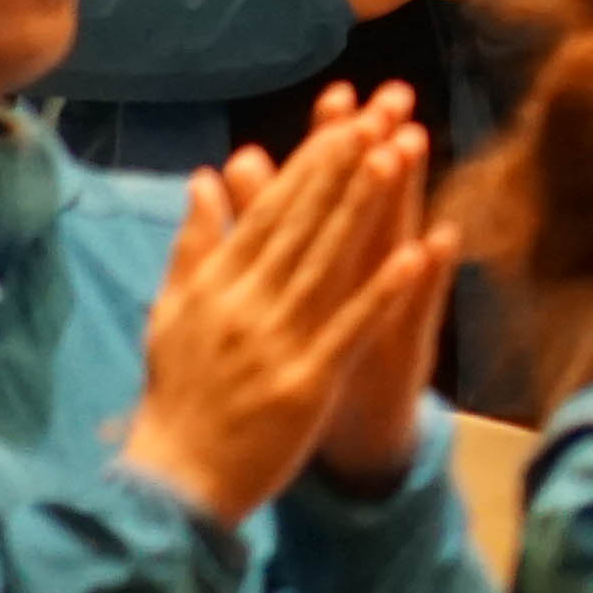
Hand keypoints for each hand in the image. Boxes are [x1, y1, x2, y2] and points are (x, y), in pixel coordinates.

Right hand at [127, 98, 445, 522]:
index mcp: (218, 284)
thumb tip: (206, 178)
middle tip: (380, 114)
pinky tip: (419, 252)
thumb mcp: (173, 311)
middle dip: (344, 165)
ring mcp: (278, 340)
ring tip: (394, 156)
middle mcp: (246, 302)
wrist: (174, 478)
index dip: (311, 162)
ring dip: (363, 207)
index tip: (346, 119)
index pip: (271, 210)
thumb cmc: (179, 392)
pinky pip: (353, 327)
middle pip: (303, 223)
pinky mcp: (307, 379)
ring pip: (329, 261)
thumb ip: (194, 244)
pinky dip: (384, 289)